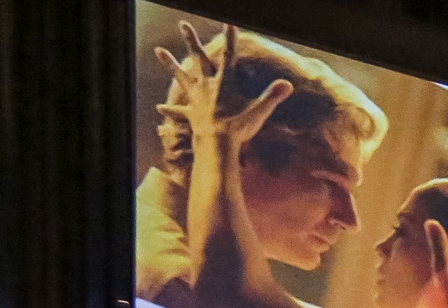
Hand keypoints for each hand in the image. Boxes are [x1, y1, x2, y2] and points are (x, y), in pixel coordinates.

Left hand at [156, 22, 292, 154]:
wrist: (218, 143)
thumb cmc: (239, 126)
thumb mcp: (260, 111)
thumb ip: (272, 96)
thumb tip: (288, 84)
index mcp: (225, 81)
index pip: (230, 55)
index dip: (231, 38)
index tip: (230, 23)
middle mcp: (207, 84)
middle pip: (198, 57)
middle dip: (191, 40)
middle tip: (184, 25)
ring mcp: (196, 97)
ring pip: (181, 76)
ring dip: (170, 63)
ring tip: (159, 51)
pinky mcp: (191, 113)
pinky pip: (178, 110)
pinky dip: (170, 109)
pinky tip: (159, 107)